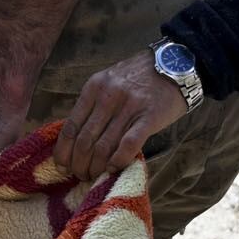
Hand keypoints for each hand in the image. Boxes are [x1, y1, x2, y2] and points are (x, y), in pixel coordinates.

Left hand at [60, 51, 184, 178]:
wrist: (176, 61)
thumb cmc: (140, 76)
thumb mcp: (109, 82)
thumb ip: (94, 105)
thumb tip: (76, 138)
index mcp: (93, 87)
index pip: (70, 127)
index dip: (63, 152)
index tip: (62, 166)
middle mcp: (108, 96)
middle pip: (84, 140)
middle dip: (79, 164)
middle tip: (81, 176)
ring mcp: (129, 106)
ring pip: (103, 146)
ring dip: (96, 167)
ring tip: (95, 176)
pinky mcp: (149, 117)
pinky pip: (128, 144)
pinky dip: (118, 161)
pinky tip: (113, 169)